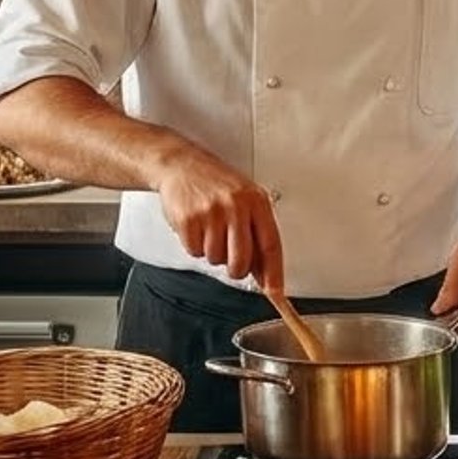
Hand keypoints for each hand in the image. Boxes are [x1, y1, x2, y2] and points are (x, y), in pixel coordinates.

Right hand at [153, 147, 282, 287]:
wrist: (181, 164)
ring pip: (216, 259)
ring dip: (212, 252)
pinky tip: (196, 226)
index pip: (270, 245)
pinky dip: (195, 245)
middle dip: (237, 269)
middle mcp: (236, 206)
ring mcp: (212, 212)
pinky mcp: (189, 219)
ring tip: (210, 228)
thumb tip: (266, 273)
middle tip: (230, 258)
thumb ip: (257, 232)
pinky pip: (195, 252)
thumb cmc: (216, 184)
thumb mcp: (245, 198)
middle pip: (242, 260)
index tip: (276, 294)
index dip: (274, 274)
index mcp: (256, 201)